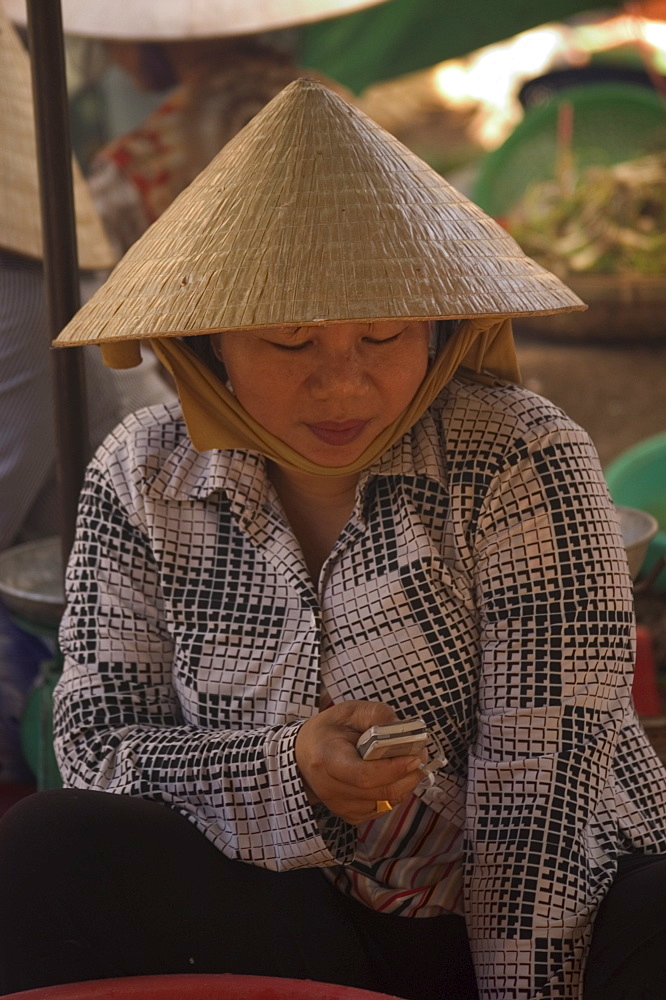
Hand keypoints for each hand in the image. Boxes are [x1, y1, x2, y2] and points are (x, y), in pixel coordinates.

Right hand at [295, 700, 424, 824]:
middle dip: (408, 775)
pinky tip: (393, 776)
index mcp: (327, 759)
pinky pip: (382, 808)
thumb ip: (377, 716)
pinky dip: (395, 793)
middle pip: (380, 792)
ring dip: (406, 784)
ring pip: (386, 803)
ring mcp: (340, 806)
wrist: (303, 754)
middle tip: (421, 755)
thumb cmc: (329, 730)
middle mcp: (331, 789)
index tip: (415, 755)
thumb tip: (403, 729)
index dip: (394, 768)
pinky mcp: (349, 815)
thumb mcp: (350, 711)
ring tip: (411, 763)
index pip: (364, 775)